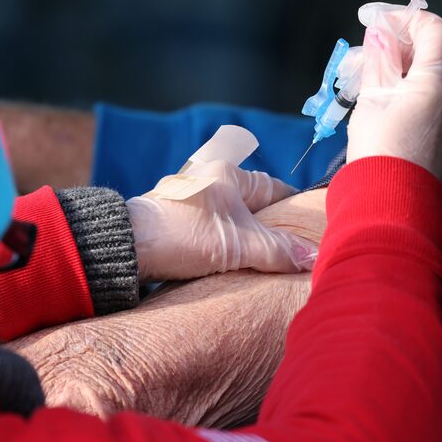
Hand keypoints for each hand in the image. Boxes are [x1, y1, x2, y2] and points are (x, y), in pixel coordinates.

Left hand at [126, 160, 316, 281]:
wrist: (127, 249)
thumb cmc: (181, 236)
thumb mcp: (238, 245)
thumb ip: (277, 251)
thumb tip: (314, 257)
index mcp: (228, 174)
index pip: (275, 187)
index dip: (295, 207)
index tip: (312, 227)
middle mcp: (209, 181)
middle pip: (253, 205)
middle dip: (271, 228)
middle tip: (292, 253)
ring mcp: (191, 202)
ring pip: (231, 220)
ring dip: (246, 240)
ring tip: (265, 265)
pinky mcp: (176, 223)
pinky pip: (211, 232)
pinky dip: (224, 246)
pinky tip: (231, 266)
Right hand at [347, 10, 441, 193]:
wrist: (391, 207)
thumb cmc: (380, 160)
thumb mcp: (370, 101)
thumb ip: (379, 62)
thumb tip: (382, 37)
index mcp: (437, 82)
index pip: (434, 30)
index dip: (407, 21)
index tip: (380, 24)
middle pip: (434, 56)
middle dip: (398, 52)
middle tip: (364, 61)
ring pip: (435, 83)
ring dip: (405, 77)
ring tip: (370, 90)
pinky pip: (440, 108)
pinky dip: (417, 100)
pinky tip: (389, 111)